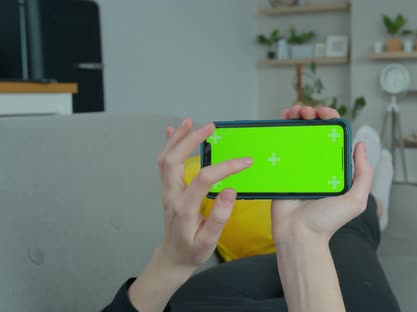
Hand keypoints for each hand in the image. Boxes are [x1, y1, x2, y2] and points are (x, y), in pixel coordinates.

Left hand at [128, 118, 251, 311]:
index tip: (246, 161)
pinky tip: (173, 131)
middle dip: (191, 140)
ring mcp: (167, 191)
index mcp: (184, 207)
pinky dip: (169, 145)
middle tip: (211, 127)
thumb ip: (219, 217)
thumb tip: (230, 191)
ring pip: (166, 158)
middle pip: (174, 160)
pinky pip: (165, 163)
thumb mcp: (209, 241)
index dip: (226, 167)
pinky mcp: (168, 189)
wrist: (172, 258)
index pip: (205, 179)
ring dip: (177, 138)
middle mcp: (172, 195)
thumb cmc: (192, 250)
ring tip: (191, 122)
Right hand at [272, 105, 373, 243]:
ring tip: (292, 112)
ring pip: (297, 134)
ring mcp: (298, 165)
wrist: (299, 235)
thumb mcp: (355, 200)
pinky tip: (280, 119)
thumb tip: (361, 145)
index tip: (323, 112)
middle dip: (311, 114)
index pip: (334, 135)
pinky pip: (280, 146)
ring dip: (296, 117)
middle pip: (315, 130)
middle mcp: (318, 163)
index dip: (330, 118)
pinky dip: (280, 129)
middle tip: (305, 112)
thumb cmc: (327, 221)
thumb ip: (364, 174)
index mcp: (335, 166)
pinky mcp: (281, 170)